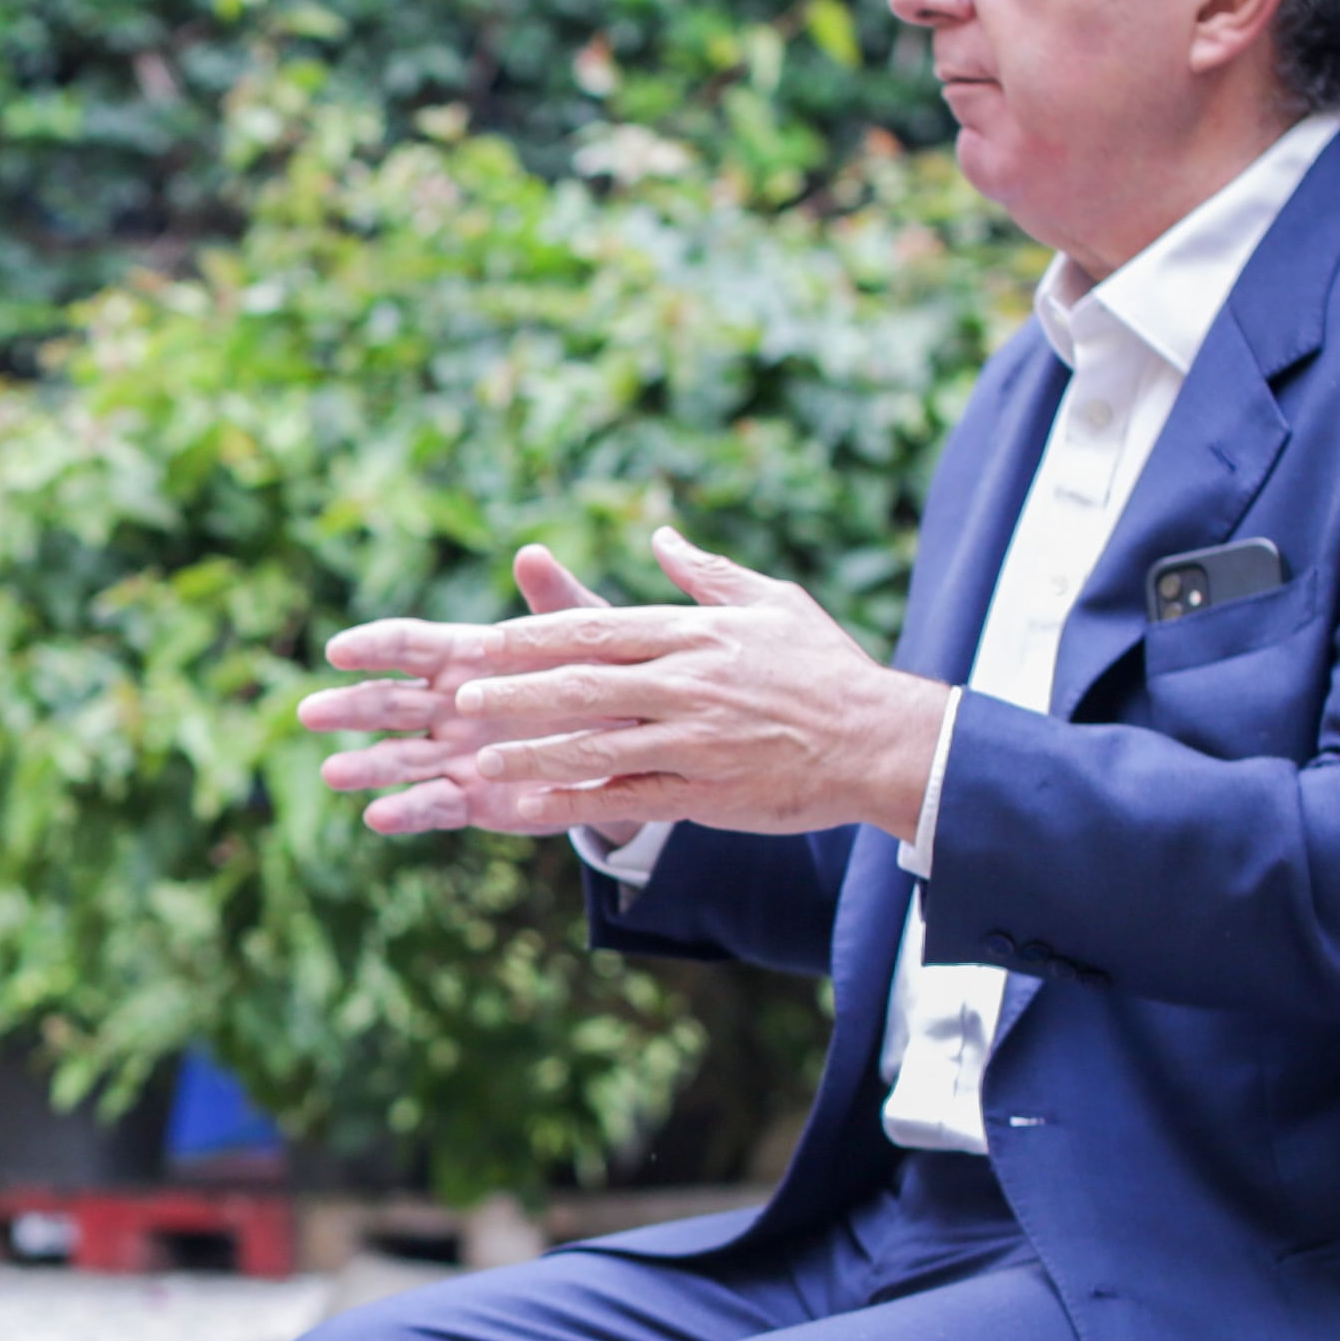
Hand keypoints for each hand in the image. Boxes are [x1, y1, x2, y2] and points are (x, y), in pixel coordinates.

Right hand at [298, 545, 642, 835]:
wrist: (627, 746)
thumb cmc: (600, 675)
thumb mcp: (588, 634)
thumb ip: (557, 600)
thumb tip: (532, 554)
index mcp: (464, 656)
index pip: (408, 646)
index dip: (372, 647)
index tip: (338, 651)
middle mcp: (447, 706)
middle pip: (387, 703)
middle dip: (349, 708)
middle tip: (310, 713)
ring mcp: (454, 754)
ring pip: (398, 759)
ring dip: (365, 766)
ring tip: (333, 773)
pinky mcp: (471, 800)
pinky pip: (434, 806)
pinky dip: (407, 813)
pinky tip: (376, 817)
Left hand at [317, 529, 947, 839]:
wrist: (883, 741)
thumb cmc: (826, 669)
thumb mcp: (773, 602)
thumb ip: (707, 574)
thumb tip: (661, 535)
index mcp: (696, 634)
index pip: (599, 630)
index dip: (534, 637)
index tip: (481, 640)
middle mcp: (689, 683)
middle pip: (584, 683)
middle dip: (516, 691)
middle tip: (456, 697)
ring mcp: (695, 740)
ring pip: (597, 743)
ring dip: (532, 749)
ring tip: (477, 756)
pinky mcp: (707, 791)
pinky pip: (629, 796)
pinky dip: (577, 800)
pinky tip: (529, 805)